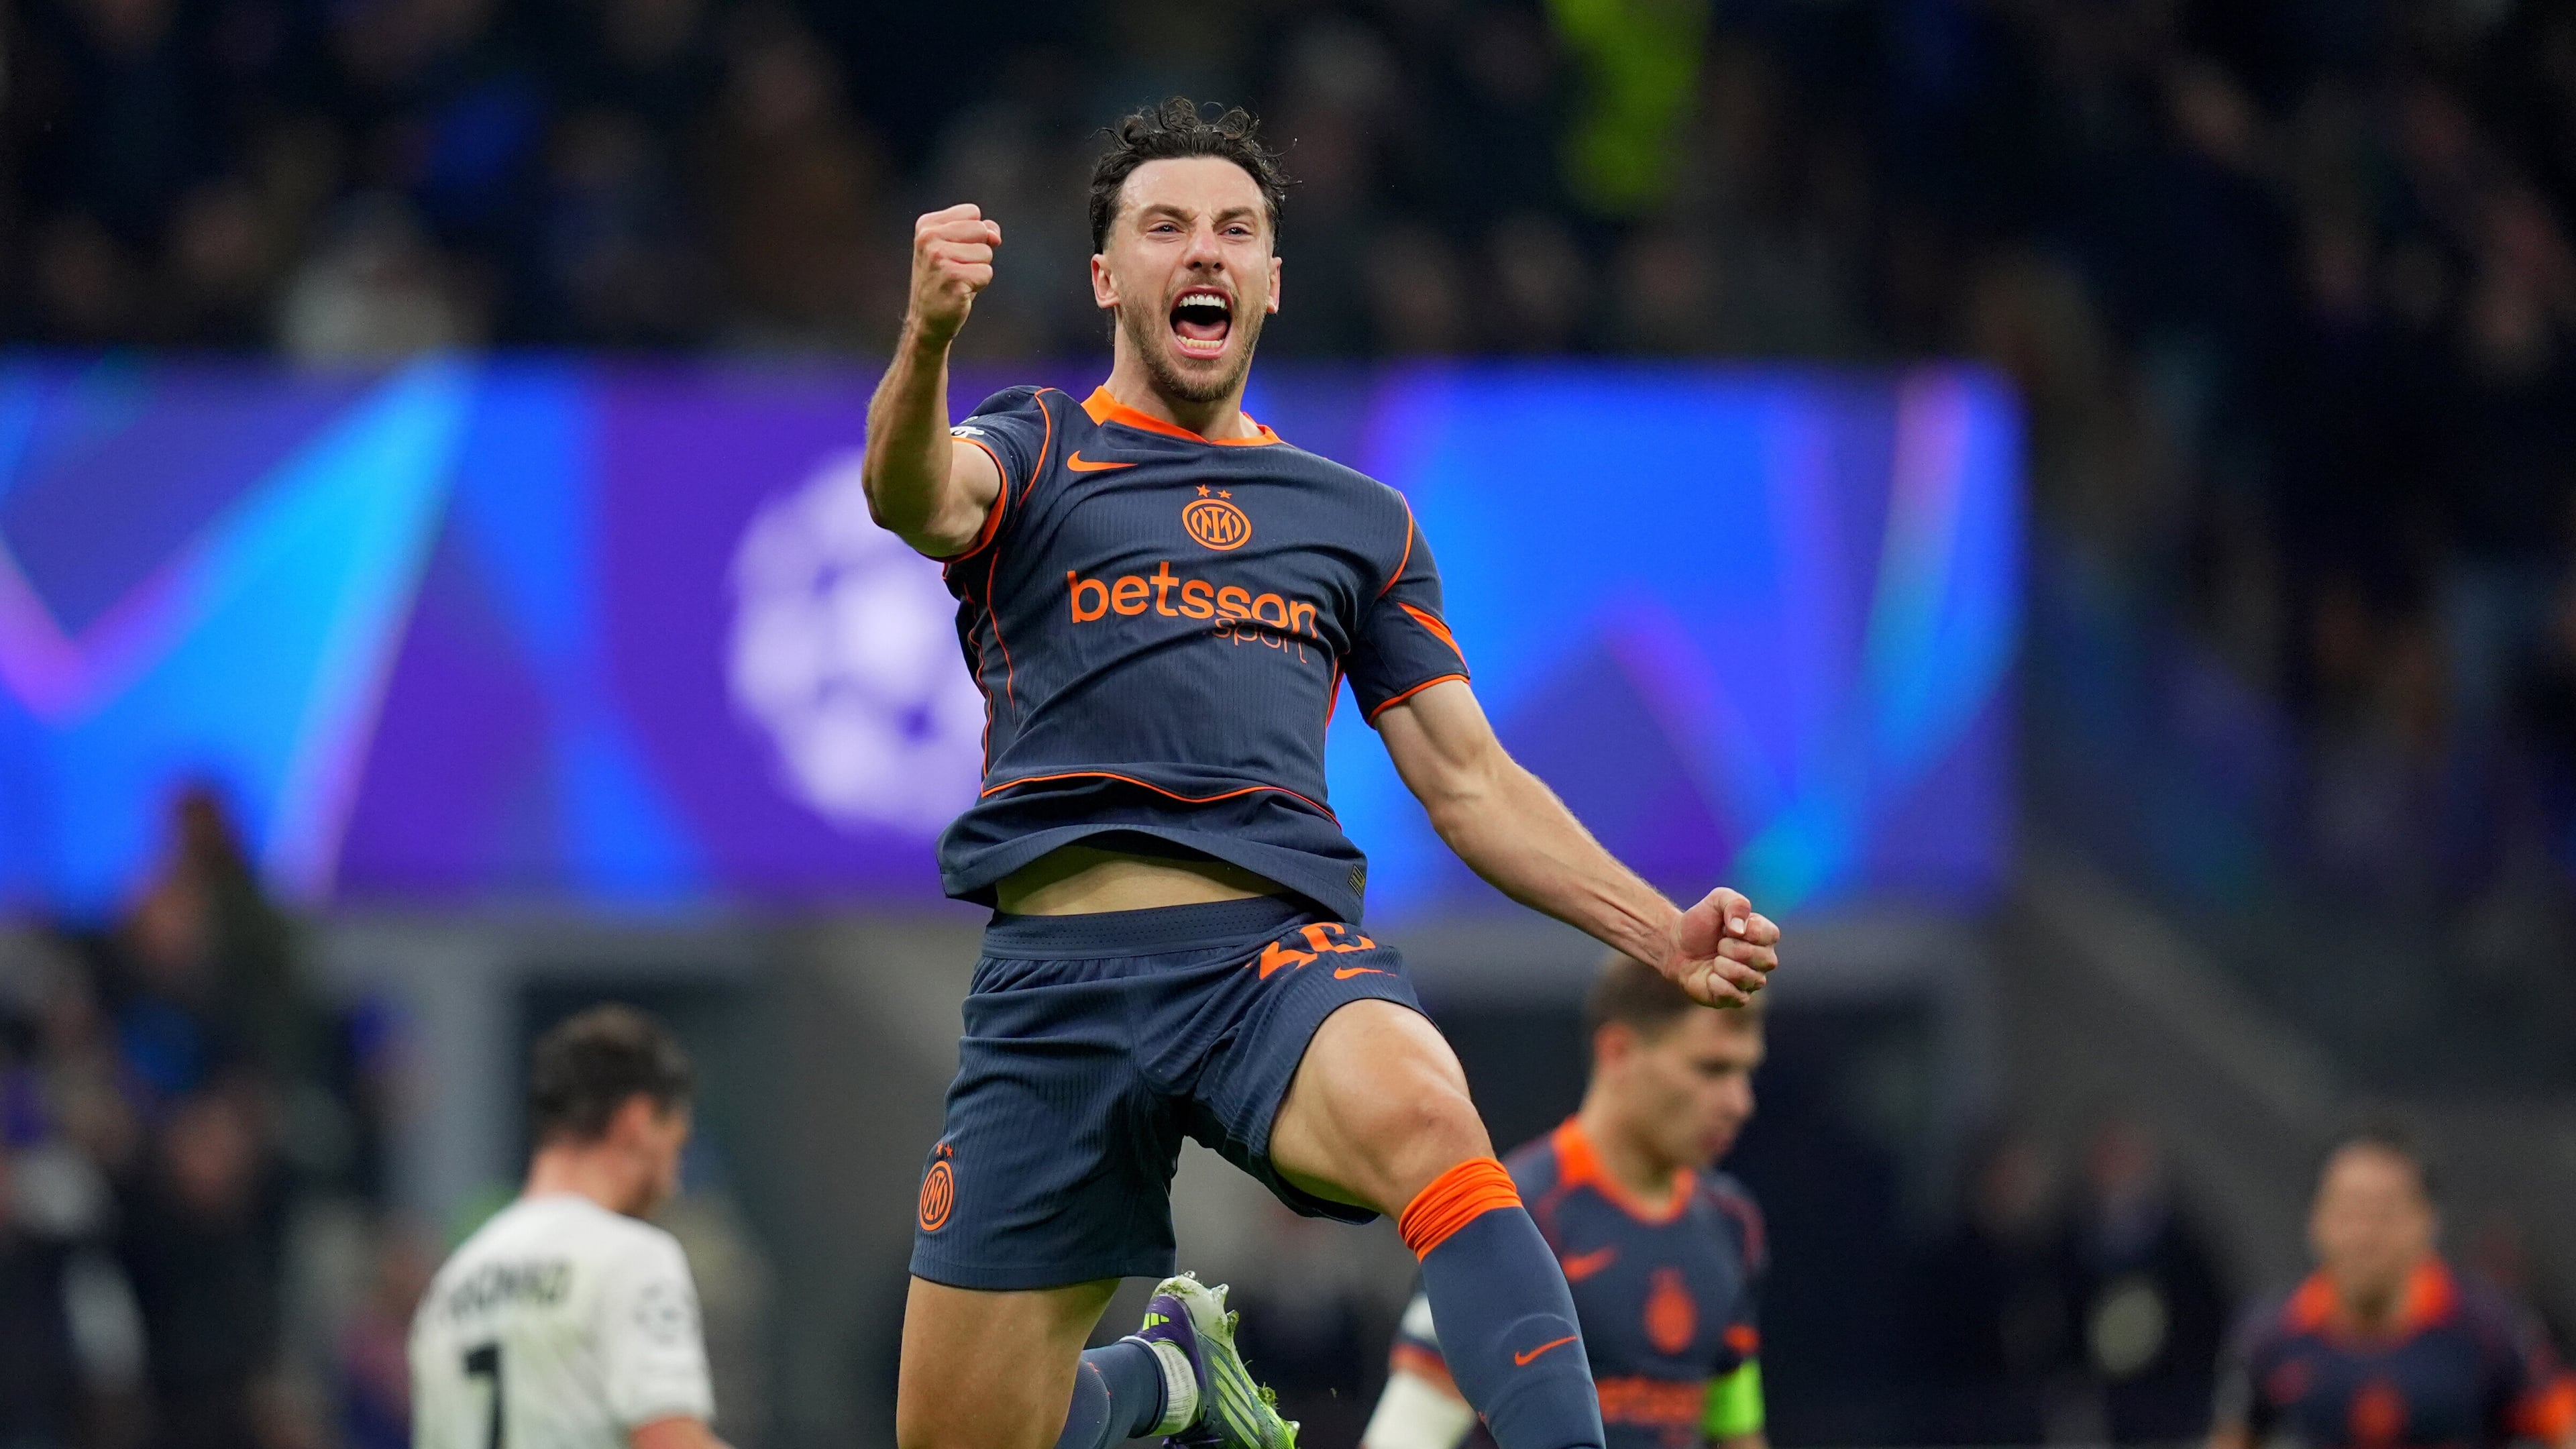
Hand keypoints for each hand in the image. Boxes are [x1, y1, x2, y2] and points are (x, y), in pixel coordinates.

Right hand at [906, 204, 1000, 345]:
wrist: (928, 319)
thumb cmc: (946, 280)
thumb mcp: (958, 248)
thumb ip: (980, 232)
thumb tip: (994, 235)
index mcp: (927, 225)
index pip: (973, 212)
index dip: (975, 233)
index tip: (956, 251)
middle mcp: (929, 238)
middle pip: (982, 230)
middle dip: (979, 251)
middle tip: (958, 268)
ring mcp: (939, 257)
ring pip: (986, 253)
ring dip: (979, 269)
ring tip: (959, 280)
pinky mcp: (952, 278)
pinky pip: (986, 273)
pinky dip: (980, 285)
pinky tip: (961, 291)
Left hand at [1666, 887, 1778, 1007]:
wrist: (1675, 946)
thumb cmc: (1700, 923)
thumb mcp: (1716, 900)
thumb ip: (1735, 903)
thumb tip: (1740, 929)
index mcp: (1763, 936)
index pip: (1771, 935)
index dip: (1748, 931)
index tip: (1728, 927)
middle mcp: (1762, 961)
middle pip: (1766, 960)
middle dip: (1735, 949)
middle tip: (1719, 944)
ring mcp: (1749, 981)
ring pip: (1751, 979)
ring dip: (1724, 966)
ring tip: (1714, 960)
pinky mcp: (1734, 998)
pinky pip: (1737, 997)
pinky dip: (1718, 984)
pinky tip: (1709, 976)